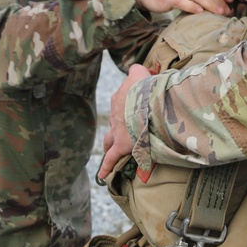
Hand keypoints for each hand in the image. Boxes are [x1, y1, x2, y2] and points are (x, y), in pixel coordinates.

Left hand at [99, 64, 148, 179]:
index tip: (141, 107)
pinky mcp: (121, 145)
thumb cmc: (145, 87)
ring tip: (111, 150)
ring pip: (110, 138)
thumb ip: (138, 70)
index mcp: (120, 97)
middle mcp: (115, 113)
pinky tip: (101, 176)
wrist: (145, 100)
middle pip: (115, 120)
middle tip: (128, 129)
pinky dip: (106, 167)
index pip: (123, 100)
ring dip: (111, 144)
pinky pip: (111, 158)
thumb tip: (139, 72)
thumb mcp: (141, 73)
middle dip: (119, 125)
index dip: (132, 103)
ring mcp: (116, 129)